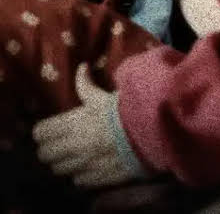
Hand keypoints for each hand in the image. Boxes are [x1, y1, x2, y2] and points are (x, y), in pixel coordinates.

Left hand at [33, 63, 138, 188]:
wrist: (149, 130)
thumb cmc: (123, 109)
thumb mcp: (102, 95)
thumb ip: (86, 85)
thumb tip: (81, 67)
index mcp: (72, 124)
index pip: (41, 133)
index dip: (42, 131)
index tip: (47, 130)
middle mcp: (74, 147)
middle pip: (45, 155)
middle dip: (49, 149)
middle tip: (57, 144)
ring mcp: (85, 164)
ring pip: (59, 170)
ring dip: (63, 163)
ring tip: (72, 156)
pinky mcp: (98, 177)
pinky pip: (79, 180)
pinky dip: (80, 174)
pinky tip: (88, 165)